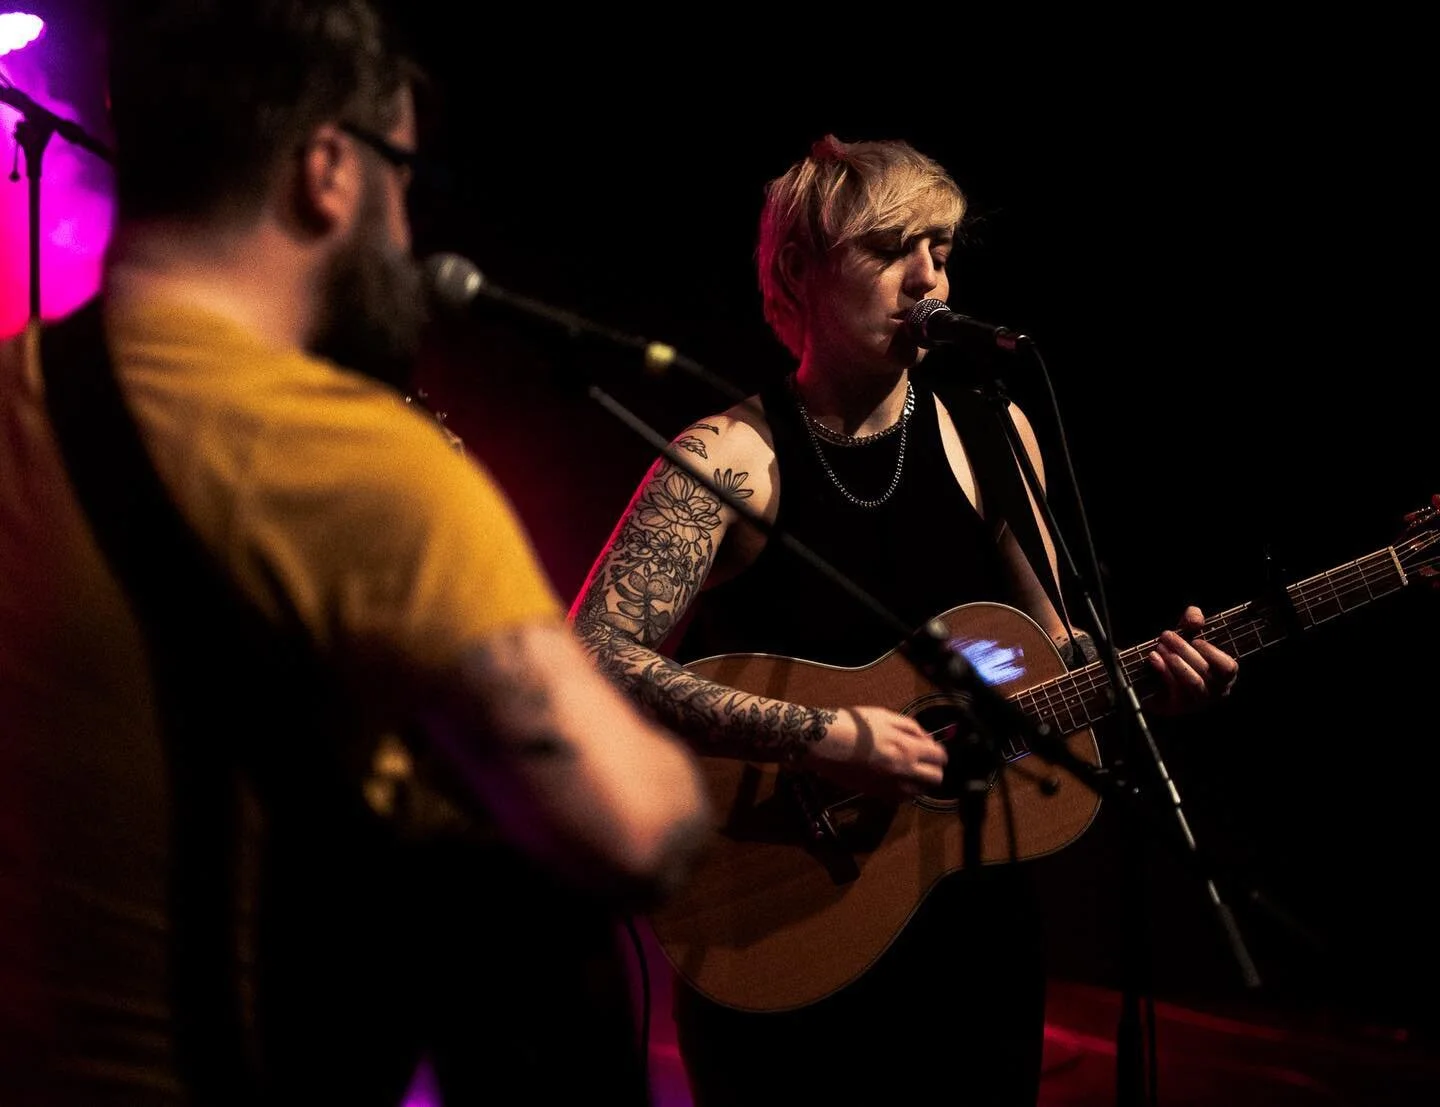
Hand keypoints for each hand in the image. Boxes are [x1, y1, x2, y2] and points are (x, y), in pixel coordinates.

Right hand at [801, 705, 946, 799]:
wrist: (824, 742)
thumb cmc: (852, 725)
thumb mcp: (885, 715)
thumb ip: (911, 727)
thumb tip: (926, 738)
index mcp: (906, 748)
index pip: (939, 756)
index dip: (939, 752)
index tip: (933, 750)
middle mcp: (902, 771)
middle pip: (935, 778)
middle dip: (934, 769)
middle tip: (925, 761)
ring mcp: (889, 785)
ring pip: (920, 792)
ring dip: (920, 782)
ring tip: (909, 770)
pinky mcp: (876, 794)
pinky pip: (901, 799)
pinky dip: (904, 791)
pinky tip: (895, 779)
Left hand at [1146, 604, 1238, 715]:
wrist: (1153, 682)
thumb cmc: (1179, 655)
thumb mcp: (1187, 633)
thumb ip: (1193, 619)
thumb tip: (1195, 620)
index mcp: (1224, 675)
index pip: (1229, 667)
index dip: (1212, 653)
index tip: (1194, 640)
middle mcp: (1215, 691)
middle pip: (1205, 670)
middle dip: (1184, 649)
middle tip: (1166, 635)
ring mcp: (1198, 702)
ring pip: (1193, 681)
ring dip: (1175, 661)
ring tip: (1160, 646)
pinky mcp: (1179, 707)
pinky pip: (1175, 689)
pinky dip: (1164, 671)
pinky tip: (1153, 658)